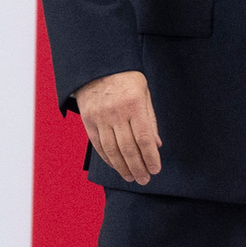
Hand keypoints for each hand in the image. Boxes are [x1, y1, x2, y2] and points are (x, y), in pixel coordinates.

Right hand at [76, 70, 161, 184]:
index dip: (150, 157)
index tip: (155, 170)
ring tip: (131, 177)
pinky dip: (108, 158)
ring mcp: (100, 118)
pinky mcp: (88, 120)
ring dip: (122, 167)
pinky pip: (98, 144)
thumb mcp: (145, 94)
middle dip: (137, 167)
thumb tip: (157, 144)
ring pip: (112, 149)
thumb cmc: (126, 79)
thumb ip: (150, 120)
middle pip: (128, 148)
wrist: (97, 66)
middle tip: (144, 180)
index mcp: (133, 105)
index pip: (144, 138)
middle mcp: (116, 113)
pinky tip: (116, 166)